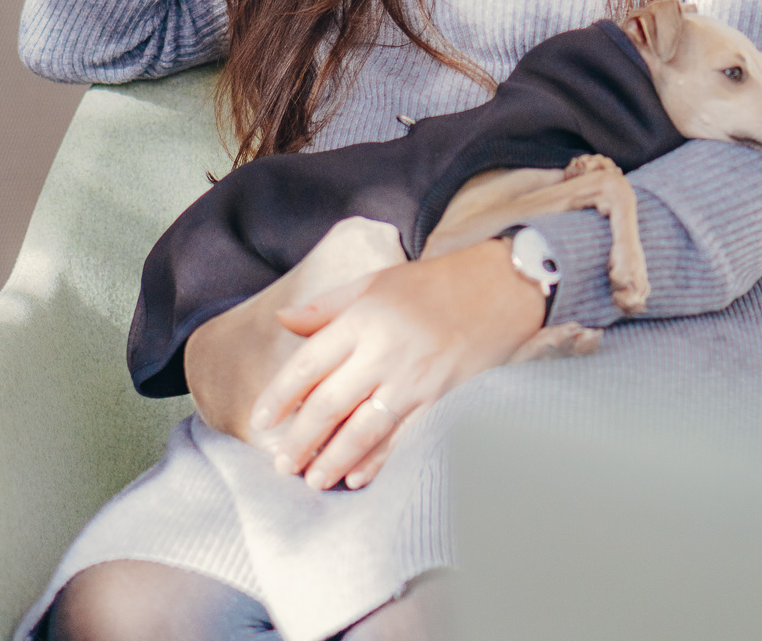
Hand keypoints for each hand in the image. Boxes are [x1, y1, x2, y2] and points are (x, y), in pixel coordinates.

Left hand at [251, 239, 545, 491]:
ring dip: (332, 460)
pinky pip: (402, 439)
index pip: (308, 364)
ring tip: (312, 479)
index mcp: (363, 317)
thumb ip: (327, 306)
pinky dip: (377, 462)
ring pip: (362, 430)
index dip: (281, 397)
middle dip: (301, 440)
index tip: (261, 421)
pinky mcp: (442, 399)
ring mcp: (415, 378)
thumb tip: (283, 320)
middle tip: (281, 464)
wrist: (500, 286)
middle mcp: (385, 349)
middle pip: (329, 404)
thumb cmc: (432, 284)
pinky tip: (356, 478)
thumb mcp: (376, 282)